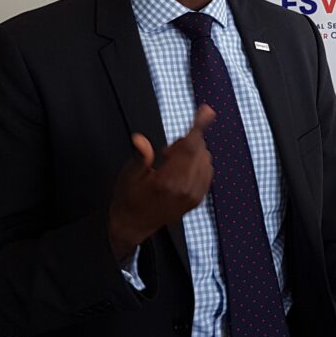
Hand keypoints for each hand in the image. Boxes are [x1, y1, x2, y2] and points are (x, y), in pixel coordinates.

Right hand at [107, 105, 215, 261]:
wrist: (134, 226)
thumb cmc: (129, 199)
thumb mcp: (128, 175)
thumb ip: (140, 156)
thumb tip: (141, 140)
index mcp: (168, 181)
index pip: (189, 147)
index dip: (198, 127)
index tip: (206, 111)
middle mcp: (186, 188)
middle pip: (199, 150)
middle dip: (186, 142)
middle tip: (165, 153)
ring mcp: (195, 195)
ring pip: (205, 159)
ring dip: (192, 153)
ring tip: (170, 165)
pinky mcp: (198, 199)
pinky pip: (207, 171)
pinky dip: (198, 163)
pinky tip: (181, 170)